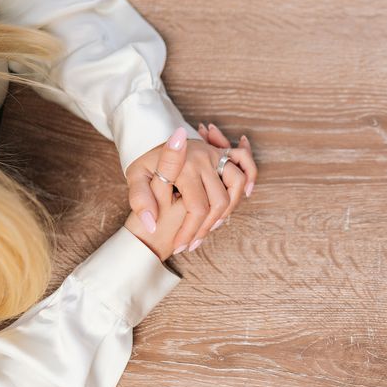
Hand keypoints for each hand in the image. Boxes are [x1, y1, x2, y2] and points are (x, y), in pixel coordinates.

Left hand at [125, 125, 257, 254]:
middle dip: (206, 228)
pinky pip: (245, 162)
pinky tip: (246, 193)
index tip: (180, 247)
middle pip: (219, 201)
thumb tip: (151, 223)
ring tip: (212, 226)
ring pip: (236, 184)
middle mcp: (204, 158)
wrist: (152, 139)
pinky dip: (250, 177)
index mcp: (184, 165)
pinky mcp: (221, 152)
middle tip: (191, 244)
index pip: (197, 208)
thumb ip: (141, 200)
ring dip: (228, 209)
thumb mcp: (135, 178)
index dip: (190, 232)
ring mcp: (215, 153)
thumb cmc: (145, 164)